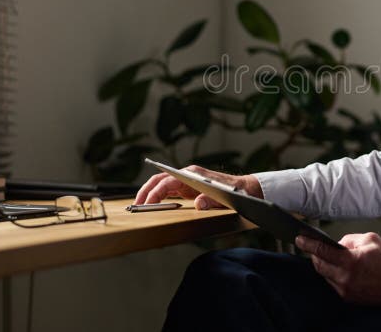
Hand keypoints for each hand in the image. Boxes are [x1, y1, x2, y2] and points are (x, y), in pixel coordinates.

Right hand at [133, 165, 263, 208]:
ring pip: (162, 183)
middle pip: (160, 179)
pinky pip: (168, 190)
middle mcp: (187, 175)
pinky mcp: (188, 187)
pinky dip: (158, 195)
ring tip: (140, 205)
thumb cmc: (234, 192)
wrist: (244, 189)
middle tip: (136, 205)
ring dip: (150, 192)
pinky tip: (152, 204)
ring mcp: (187, 180)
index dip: (155, 192)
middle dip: (146, 191)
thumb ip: (211, 201)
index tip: (146, 202)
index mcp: (193, 174)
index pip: (168, 181)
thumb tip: (198, 204)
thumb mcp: (224, 198)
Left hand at [295, 232, 380, 305]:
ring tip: (331, 258)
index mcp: (351, 261)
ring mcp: (347, 290)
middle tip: (315, 248)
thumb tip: (336, 244)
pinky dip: (333, 275)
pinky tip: (340, 269)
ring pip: (325, 276)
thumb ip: (349, 240)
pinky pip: (334, 284)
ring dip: (325, 266)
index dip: (308, 244)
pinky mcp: (349, 298)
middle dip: (315, 255)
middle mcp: (346, 278)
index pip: (322, 251)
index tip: (300, 239)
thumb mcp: (370, 239)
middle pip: (319, 265)